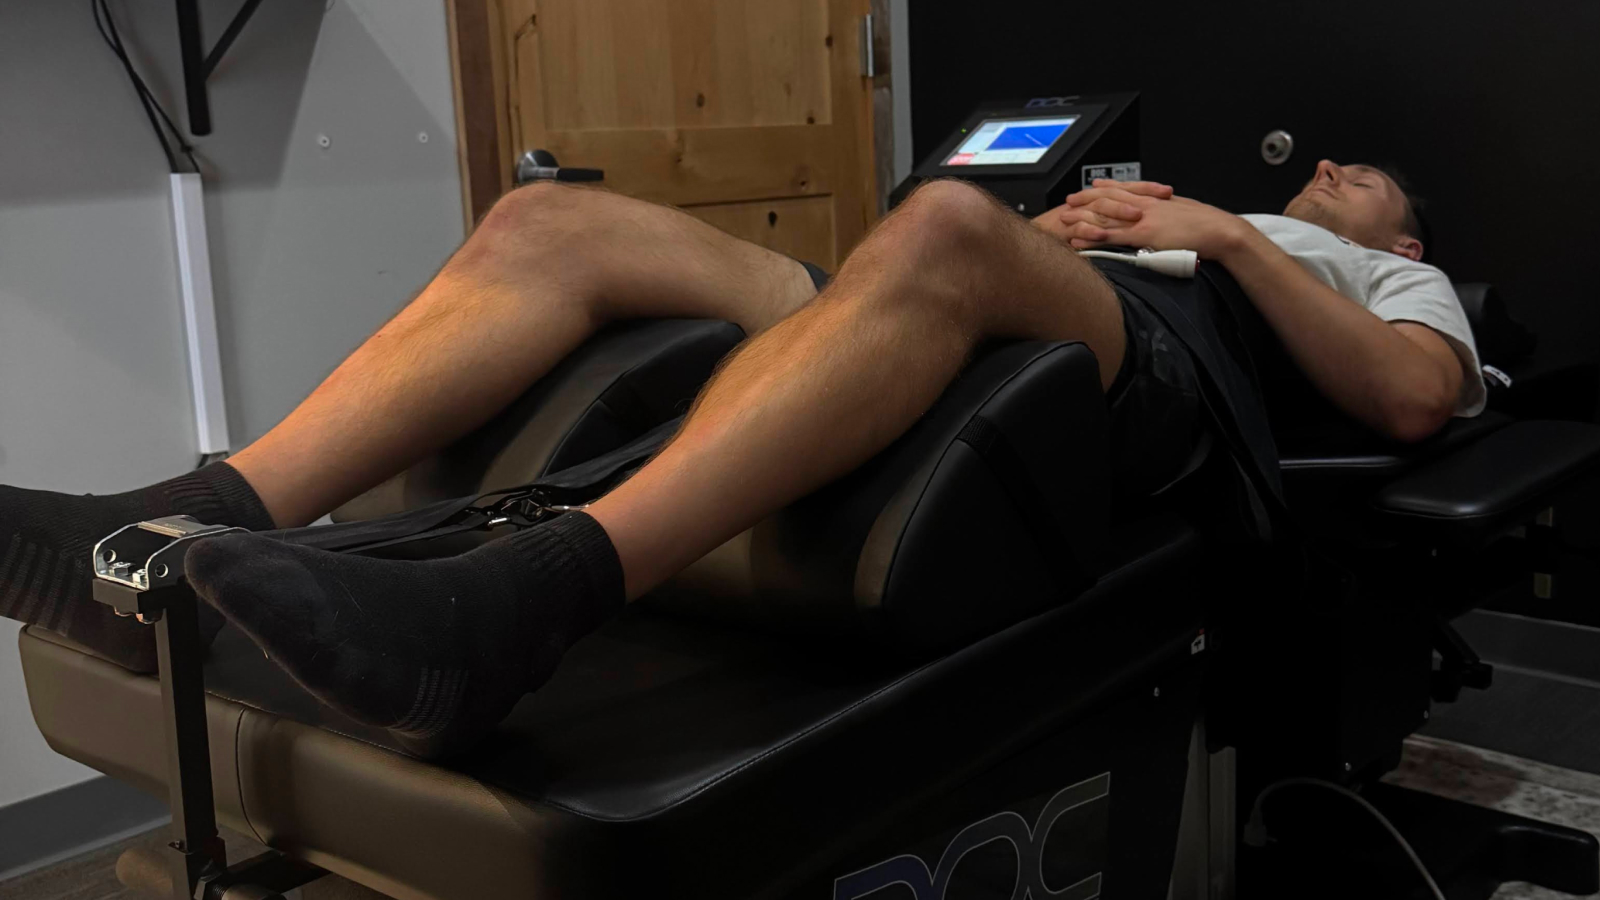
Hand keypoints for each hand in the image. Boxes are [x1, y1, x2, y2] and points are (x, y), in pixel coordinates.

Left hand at [1063, 181, 1246, 259]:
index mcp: (1155, 199)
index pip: (1124, 189)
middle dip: (1086, 200)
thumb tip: (1164, 214)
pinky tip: (1078, 238)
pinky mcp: (1142, 236)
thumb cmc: (1207, 224)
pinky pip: (1111, 236)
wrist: (1220, 230)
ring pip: (1104, 216)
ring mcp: (1142, 220)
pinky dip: (1092, 237)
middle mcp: (1145, 206)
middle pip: (1108, 199)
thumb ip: (1168, 211)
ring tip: (1064, 219)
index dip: (1105, 188)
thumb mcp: (1184, 212)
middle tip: (1068, 201)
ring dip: (1082, 217)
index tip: (1091, 187)